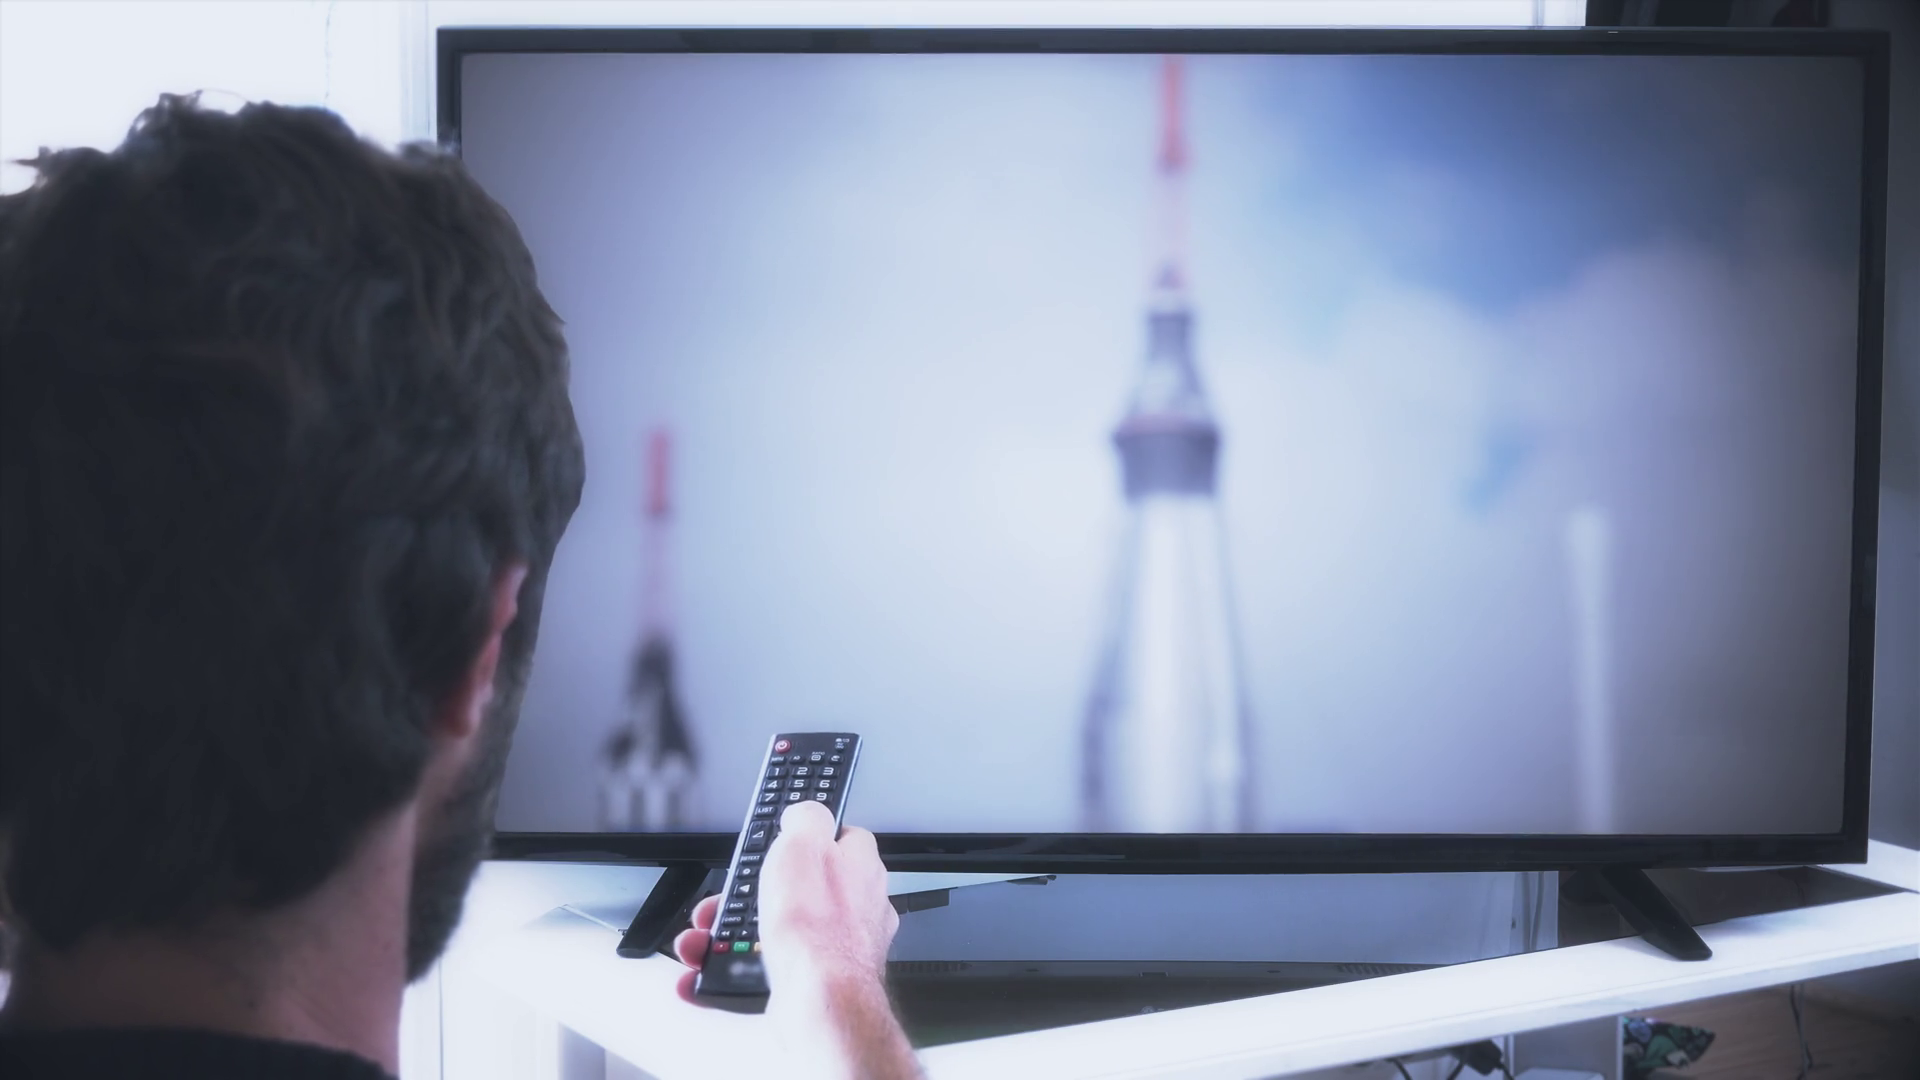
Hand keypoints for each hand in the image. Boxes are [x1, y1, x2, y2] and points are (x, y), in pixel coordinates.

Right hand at [670, 802, 918, 1076]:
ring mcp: (835, 947)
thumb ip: (807, 817)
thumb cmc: (819, 925)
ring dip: (729, 934)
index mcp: (860, 868)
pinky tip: (708, 973)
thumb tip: (804, 814)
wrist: (822, 1001)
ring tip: (703, 940)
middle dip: (748, 894)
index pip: (836, 838)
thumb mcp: (804, 841)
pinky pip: (764, 971)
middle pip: (796, 889)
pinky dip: (730, 971)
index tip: (771, 843)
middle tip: (721, 902)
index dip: (799, 839)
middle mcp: (856, 908)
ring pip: (775, 931)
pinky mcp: (814, 981)